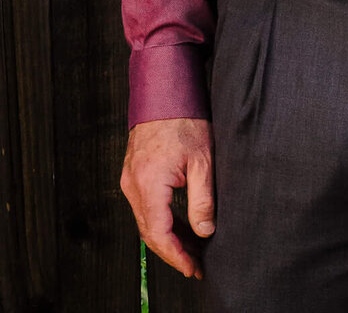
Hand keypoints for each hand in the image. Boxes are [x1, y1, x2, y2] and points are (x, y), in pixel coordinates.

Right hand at [120, 117, 213, 278]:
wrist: (165, 91)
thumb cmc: (186, 119)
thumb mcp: (203, 160)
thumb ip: (202, 199)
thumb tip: (205, 231)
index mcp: (149, 184)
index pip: (159, 234)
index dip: (176, 256)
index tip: (193, 268)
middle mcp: (133, 186)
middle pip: (150, 232)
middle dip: (172, 252)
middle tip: (195, 265)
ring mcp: (130, 180)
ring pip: (146, 221)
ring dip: (167, 238)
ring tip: (192, 250)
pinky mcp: (133, 175)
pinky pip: (145, 207)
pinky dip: (161, 220)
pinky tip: (179, 226)